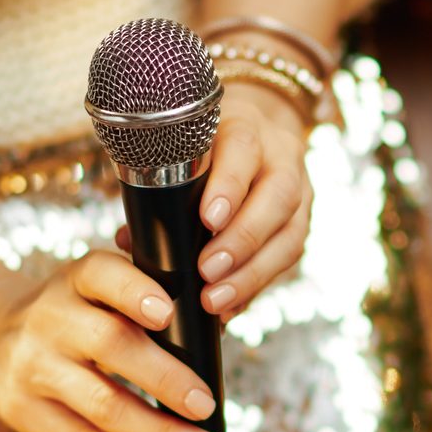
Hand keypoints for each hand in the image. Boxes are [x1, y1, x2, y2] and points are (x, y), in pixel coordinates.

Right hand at [0, 251, 223, 431]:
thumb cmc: (73, 316)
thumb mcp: (94, 292)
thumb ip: (147, 303)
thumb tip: (216, 333)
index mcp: (74, 280)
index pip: (102, 275)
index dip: (135, 291)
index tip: (169, 313)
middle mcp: (49, 318)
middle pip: (110, 345)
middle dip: (165, 378)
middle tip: (206, 403)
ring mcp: (33, 367)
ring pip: (102, 404)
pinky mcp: (25, 412)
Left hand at [117, 82, 312, 317]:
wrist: (251, 134)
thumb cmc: (203, 147)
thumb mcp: (182, 149)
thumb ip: (160, 188)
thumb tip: (129, 242)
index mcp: (245, 125)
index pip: (245, 149)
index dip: (230, 186)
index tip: (207, 219)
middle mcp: (280, 154)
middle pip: (278, 195)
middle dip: (242, 238)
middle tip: (207, 271)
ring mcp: (300, 188)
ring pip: (291, 232)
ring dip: (252, 271)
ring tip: (216, 299)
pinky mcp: (302, 220)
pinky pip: (289, 256)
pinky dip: (257, 284)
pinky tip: (232, 305)